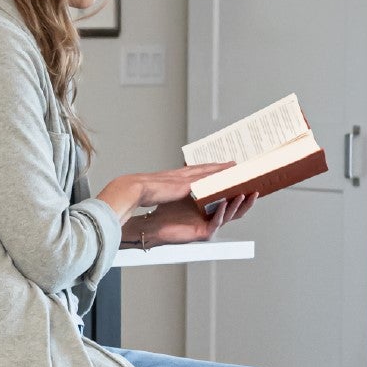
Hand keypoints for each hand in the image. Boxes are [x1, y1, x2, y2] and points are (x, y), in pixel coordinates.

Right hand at [96, 162, 238, 219]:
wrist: (129, 190)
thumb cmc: (132, 195)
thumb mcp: (147, 196)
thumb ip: (155, 197)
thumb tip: (153, 203)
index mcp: (168, 180)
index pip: (189, 173)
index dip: (202, 170)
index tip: (212, 167)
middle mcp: (177, 176)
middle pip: (202, 168)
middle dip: (217, 166)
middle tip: (233, 163)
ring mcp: (182, 179)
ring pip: (208, 172)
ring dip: (223, 170)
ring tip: (237, 167)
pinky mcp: (185, 185)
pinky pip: (207, 180)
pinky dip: (218, 178)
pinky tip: (228, 178)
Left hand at [129, 189, 256, 247]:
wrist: (154, 221)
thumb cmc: (169, 207)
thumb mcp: (189, 188)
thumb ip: (201, 179)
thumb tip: (212, 164)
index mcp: (212, 206)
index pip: (231, 196)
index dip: (240, 188)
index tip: (250, 178)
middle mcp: (213, 216)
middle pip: (235, 208)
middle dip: (247, 198)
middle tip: (255, 188)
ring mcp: (209, 224)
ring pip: (229, 215)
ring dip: (236, 204)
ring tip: (242, 194)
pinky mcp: (203, 233)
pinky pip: (216, 222)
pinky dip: (221, 212)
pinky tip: (224, 204)